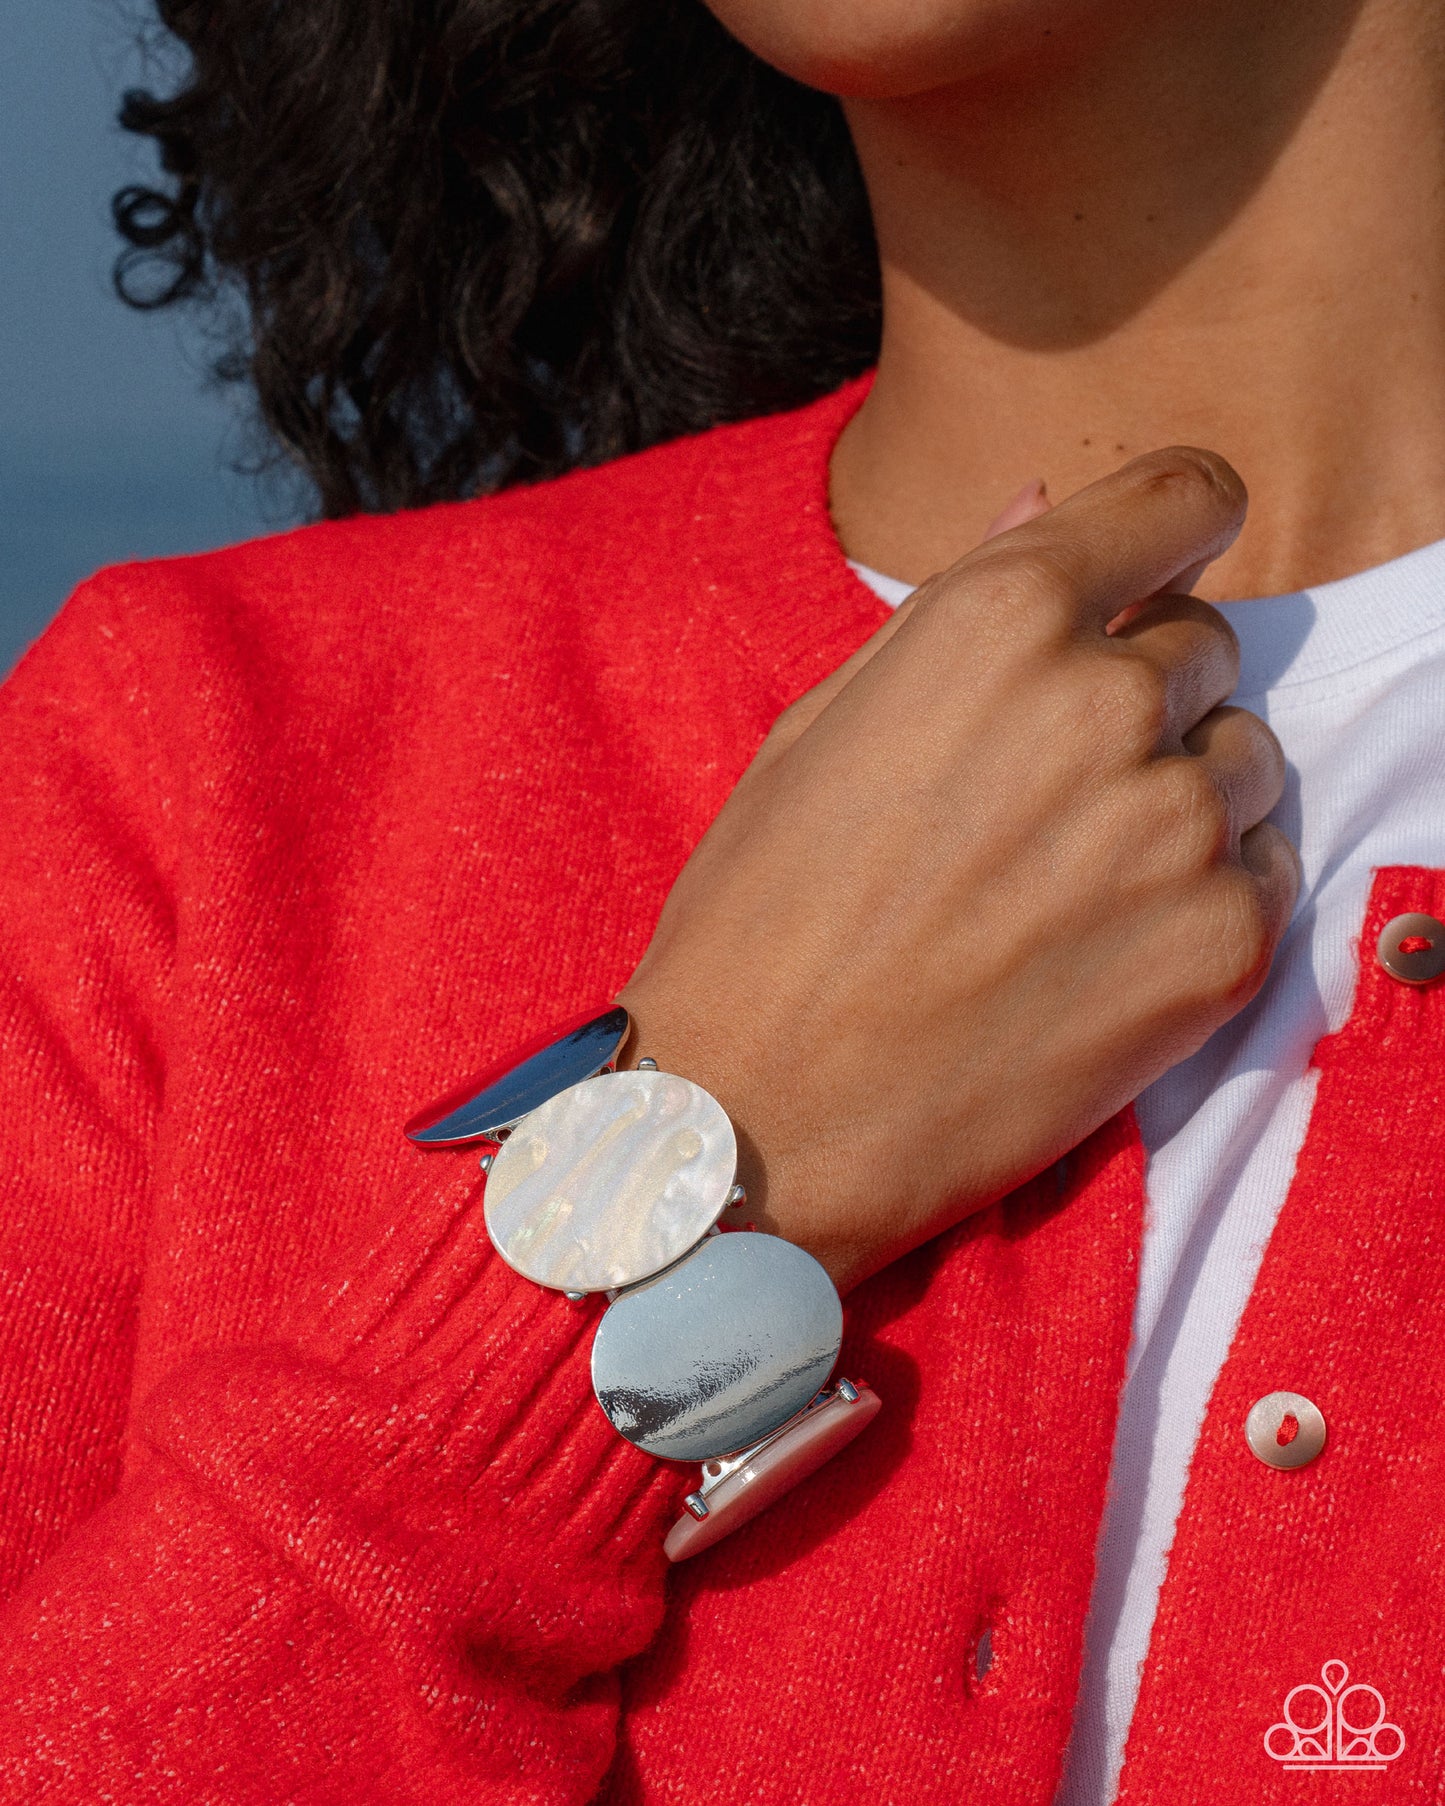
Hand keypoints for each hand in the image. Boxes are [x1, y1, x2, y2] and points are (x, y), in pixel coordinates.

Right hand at [617, 449, 1297, 1291]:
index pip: (1182, 498)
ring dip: (1179, 796)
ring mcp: (1173, 827)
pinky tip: (1103, 947)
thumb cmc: (760, 915)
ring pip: (1245, 759)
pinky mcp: (1221, 946)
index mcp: (1000, 619)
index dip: (1181, 524)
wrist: (760, 1116)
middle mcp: (1106, 702)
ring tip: (1067, 880)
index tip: (1169, 560)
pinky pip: (1266, 869)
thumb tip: (1043, 499)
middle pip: (1206, 646)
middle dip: (1144, 694)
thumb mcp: (821, 724)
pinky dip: (1206, 893)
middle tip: (1045, 790)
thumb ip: (951, 605)